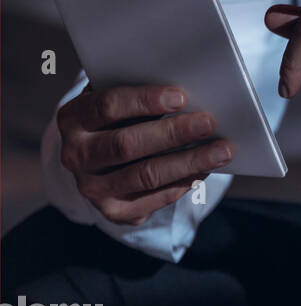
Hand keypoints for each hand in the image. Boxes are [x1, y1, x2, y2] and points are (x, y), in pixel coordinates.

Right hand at [56, 85, 232, 224]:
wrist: (103, 160)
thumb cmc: (121, 119)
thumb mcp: (121, 102)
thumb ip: (143, 97)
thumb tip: (191, 94)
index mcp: (73, 118)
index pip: (107, 106)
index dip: (145, 101)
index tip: (181, 97)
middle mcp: (76, 155)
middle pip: (126, 145)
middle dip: (172, 133)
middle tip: (208, 123)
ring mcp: (92, 187)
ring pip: (145, 175)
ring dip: (188, 162)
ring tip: (222, 151)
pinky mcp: (114, 211)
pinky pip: (155, 199)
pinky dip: (185, 183)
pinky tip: (206, 170)